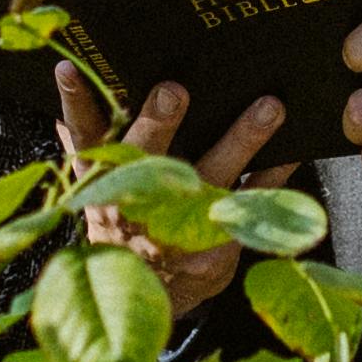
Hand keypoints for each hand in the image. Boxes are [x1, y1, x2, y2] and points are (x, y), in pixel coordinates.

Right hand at [59, 61, 291, 316]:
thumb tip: (65, 75)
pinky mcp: (215, 249)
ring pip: (213, 176)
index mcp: (103, 179)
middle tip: (173, 90)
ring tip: (269, 107)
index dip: (75, 102)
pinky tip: (296, 147)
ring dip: (241, 140)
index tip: (70, 69)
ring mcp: (178, 229)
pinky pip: (253, 203)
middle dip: (158, 124)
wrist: (149, 292)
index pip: (85, 135)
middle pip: (146, 157)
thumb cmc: (126, 219)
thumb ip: (88, 136)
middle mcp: (138, 203)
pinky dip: (275, 174)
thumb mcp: (97, 182)